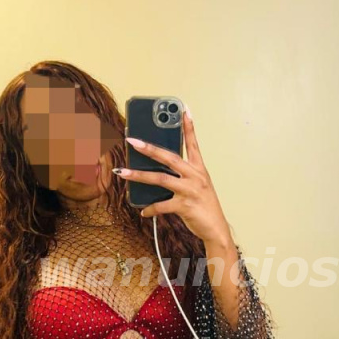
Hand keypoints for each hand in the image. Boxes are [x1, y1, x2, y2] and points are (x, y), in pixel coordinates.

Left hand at [114, 108, 232, 246]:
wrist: (216, 229)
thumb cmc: (204, 207)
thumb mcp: (197, 186)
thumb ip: (181, 176)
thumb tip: (157, 170)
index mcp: (199, 169)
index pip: (193, 143)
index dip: (188, 127)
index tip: (184, 110)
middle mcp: (195, 176)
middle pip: (169, 157)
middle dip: (149, 148)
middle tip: (132, 141)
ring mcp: (190, 190)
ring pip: (160, 179)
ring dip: (139, 175)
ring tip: (123, 173)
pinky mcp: (185, 206)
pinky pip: (162, 205)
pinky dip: (150, 209)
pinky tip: (143, 211)